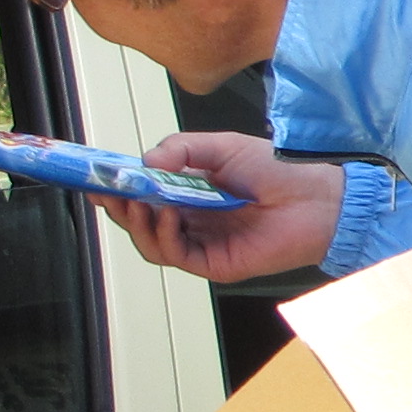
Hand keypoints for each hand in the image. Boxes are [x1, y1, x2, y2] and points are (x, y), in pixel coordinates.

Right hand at [94, 133, 342, 281]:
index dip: (117, 188)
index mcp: (190, 192)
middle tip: (106, 190)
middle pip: (138, 222)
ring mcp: (201, 244)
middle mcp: (191, 220)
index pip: (142, 195)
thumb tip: (145, 162)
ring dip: (136, 222)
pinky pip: (174, 255)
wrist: (316, 199)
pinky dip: (162, 235)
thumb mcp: (222, 147)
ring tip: (138, 200)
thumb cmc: (278, 171)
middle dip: (117, 207)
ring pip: (149, 242)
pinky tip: (166, 215)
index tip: (95, 178)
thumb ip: (180, 149)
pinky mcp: (213, 264)